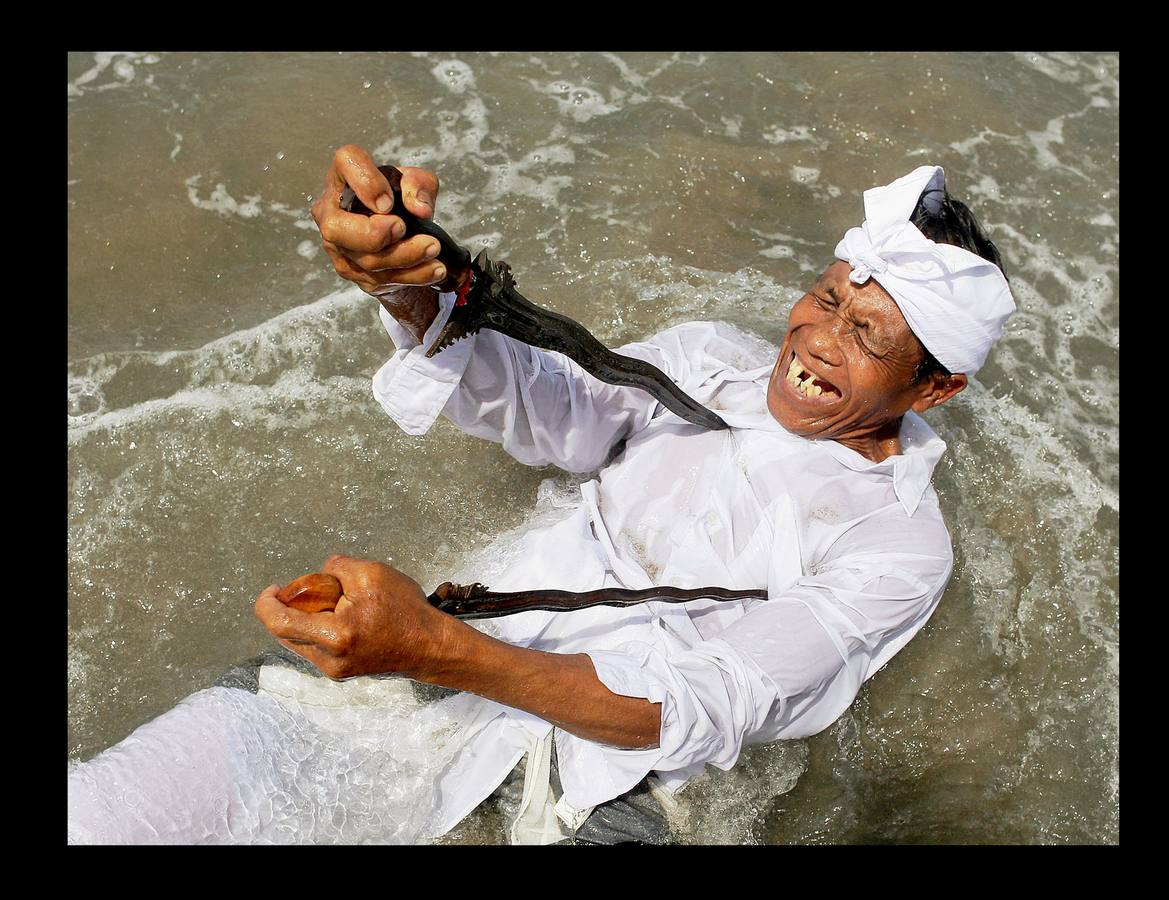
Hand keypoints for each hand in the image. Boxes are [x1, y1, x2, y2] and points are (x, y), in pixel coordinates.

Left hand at [254, 554, 452, 680]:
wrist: (431, 647)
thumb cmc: (406, 610)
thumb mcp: (372, 574)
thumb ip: (336, 567)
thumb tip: (319, 575)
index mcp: (334, 635)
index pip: (279, 622)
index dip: (267, 603)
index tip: (273, 589)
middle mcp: (329, 660)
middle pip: (287, 631)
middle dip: (293, 607)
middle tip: (316, 590)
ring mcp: (334, 670)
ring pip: (301, 640)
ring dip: (308, 618)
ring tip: (338, 605)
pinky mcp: (341, 673)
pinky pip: (316, 647)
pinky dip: (320, 629)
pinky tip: (345, 618)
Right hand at [310, 145, 447, 295]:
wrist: (396, 233)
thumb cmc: (397, 200)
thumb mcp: (415, 183)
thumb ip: (419, 186)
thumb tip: (420, 208)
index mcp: (343, 177)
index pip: (345, 162)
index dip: (365, 183)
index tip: (388, 201)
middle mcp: (331, 211)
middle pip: (336, 229)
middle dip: (373, 234)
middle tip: (402, 228)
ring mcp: (338, 247)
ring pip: (364, 260)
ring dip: (404, 256)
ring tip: (432, 248)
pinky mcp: (353, 272)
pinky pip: (381, 279)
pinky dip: (413, 275)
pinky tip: (434, 268)